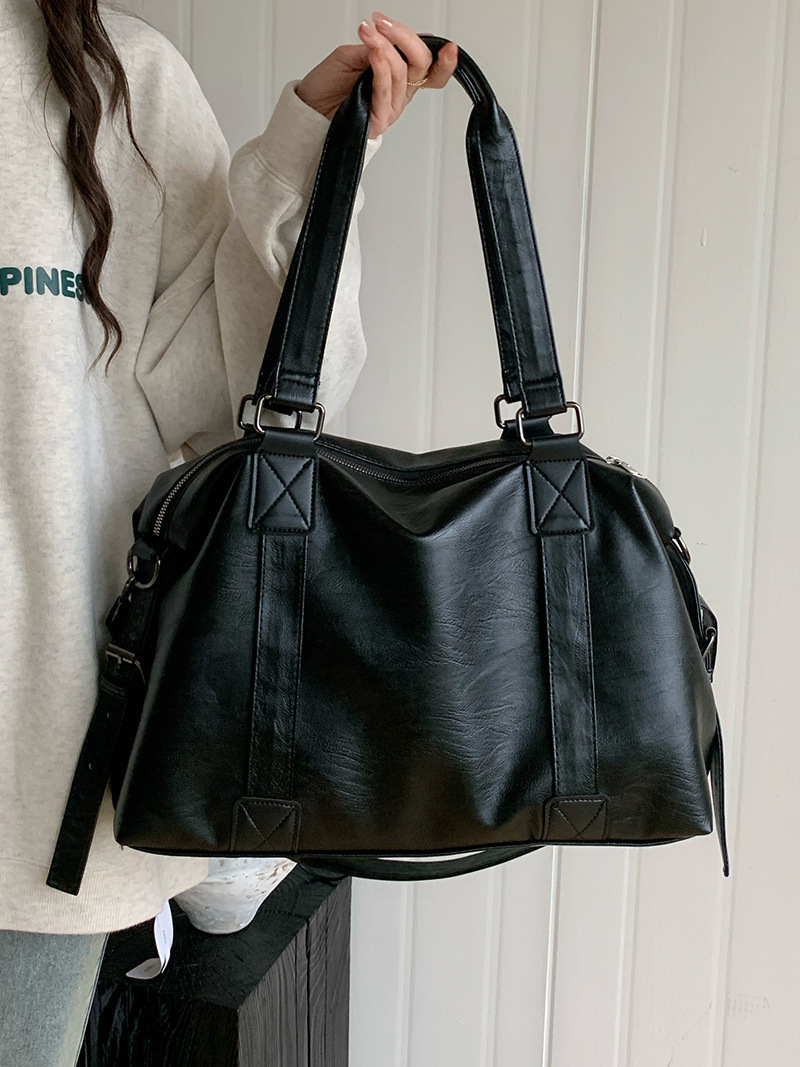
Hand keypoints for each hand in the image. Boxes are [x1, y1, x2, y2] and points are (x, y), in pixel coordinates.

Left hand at [294, 12, 458, 138]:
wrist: (308, 110)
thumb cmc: (328, 85)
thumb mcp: (353, 55)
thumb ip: (376, 47)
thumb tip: (390, 38)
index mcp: (398, 78)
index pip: (429, 69)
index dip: (444, 61)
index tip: (449, 46)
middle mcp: (398, 94)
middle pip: (421, 66)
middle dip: (407, 39)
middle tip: (385, 23)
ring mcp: (389, 107)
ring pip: (402, 73)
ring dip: (386, 47)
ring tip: (369, 32)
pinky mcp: (378, 119)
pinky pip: (385, 89)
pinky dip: (381, 65)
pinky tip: (374, 49)